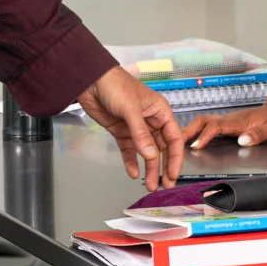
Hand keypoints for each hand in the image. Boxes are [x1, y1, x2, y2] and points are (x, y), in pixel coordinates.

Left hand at [77, 66, 185, 189]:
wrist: (91, 81)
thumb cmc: (116, 85)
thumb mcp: (131, 109)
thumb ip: (141, 134)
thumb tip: (151, 156)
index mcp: (160, 112)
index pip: (173, 138)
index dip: (175, 157)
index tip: (173, 174)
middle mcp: (151, 121)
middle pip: (161, 148)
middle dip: (163, 167)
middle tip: (164, 184)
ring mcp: (136, 128)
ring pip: (146, 152)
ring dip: (148, 168)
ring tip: (149, 184)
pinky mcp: (121, 132)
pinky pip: (129, 150)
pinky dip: (131, 161)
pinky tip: (132, 172)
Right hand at [180, 80, 266, 149]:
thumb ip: (260, 134)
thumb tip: (242, 140)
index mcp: (241, 121)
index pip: (218, 126)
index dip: (205, 136)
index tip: (195, 146)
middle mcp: (232, 120)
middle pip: (205, 121)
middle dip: (189, 131)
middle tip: (174, 143)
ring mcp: (230, 122)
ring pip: (205, 123)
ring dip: (191, 131)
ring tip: (176, 143)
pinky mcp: (231, 125)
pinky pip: (210, 127)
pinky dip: (198, 133)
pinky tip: (192, 141)